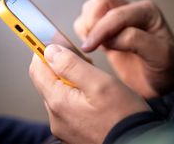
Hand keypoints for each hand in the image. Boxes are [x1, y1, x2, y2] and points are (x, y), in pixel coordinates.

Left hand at [29, 44, 149, 143]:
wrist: (136, 141)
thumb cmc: (122, 114)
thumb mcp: (99, 83)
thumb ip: (71, 65)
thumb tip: (50, 51)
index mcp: (59, 102)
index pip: (37, 68)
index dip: (42, 50)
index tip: (52, 40)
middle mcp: (56, 115)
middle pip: (46, 79)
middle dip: (59, 64)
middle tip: (80, 59)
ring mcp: (63, 124)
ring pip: (56, 91)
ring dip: (67, 78)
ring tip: (89, 76)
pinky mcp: (71, 128)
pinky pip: (64, 104)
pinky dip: (72, 92)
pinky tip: (89, 92)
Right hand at [74, 0, 173, 97]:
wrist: (163, 81)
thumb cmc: (166, 68)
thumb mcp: (160, 55)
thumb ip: (135, 40)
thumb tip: (109, 38)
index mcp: (146, 11)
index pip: (116, 13)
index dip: (100, 29)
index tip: (89, 48)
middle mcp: (130, 11)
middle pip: (99, 2)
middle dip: (92, 22)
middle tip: (92, 44)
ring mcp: (118, 20)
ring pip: (91, 8)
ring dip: (86, 25)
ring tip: (92, 45)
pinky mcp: (108, 32)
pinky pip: (88, 21)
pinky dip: (83, 31)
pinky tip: (91, 45)